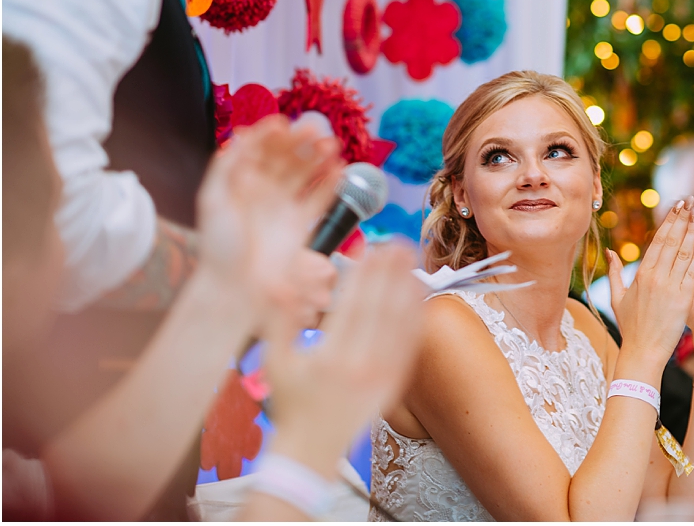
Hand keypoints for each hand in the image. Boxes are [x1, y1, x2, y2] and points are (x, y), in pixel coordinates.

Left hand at [194, 115, 341, 325]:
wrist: (235, 287)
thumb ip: (225, 168)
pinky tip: (338, 169)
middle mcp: (265, 189)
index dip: (271, 135)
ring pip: (306, 173)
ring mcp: (285, 204)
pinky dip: (331, 183)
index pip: (260, 149)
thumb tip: (239, 136)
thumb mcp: (213, 201)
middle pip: (287, 157)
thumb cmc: (218, 246)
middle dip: (300, 142)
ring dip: (319, 158)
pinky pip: (320, 197)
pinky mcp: (302, 222)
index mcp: (242, 180)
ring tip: (331, 146)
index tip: (282, 124)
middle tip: (314, 129)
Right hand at [262, 242, 425, 476]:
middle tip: (398, 243)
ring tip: (412, 260)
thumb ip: (278, 321)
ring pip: (400, 324)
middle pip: (380, 309)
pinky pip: (409, 345)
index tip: (372, 249)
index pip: (351, 306)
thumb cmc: (290, 404)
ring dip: (408, 288)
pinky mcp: (394, 383)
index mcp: (329, 358)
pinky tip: (419, 295)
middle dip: (390, 272)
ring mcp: (381, 376)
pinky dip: (416, 318)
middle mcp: (359, 366)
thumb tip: (277, 284)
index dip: (364, 275)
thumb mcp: (274, 362)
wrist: (312, 451)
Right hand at [609, 198, 693, 367]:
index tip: (676, 206)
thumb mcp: (618, 297)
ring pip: (683, 252)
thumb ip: (615, 272)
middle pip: (671, 241)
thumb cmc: (630, 327)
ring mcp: (670, 287)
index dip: (668, 221)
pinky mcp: (683, 298)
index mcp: (641, 274)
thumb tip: (611, 252)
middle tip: (689, 200)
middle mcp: (656, 277)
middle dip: (681, 218)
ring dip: (692, 231)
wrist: (643, 352)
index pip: (658, 240)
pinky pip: (692, 271)